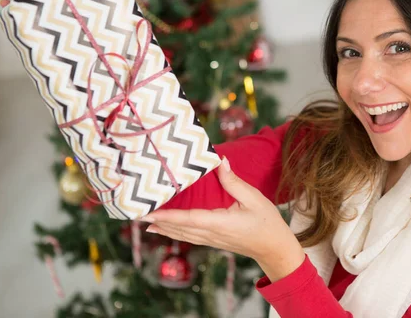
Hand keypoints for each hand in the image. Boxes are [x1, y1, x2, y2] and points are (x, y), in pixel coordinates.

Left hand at [142, 157, 305, 281]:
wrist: (274, 249)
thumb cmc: (267, 223)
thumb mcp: (254, 199)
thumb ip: (234, 182)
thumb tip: (220, 162)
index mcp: (220, 223)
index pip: (188, 219)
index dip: (167, 216)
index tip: (149, 213)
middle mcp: (211, 234)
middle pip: (179, 228)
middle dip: (157, 221)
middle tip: (135, 212)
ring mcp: (211, 240)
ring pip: (182, 234)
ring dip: (162, 227)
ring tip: (143, 220)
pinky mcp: (213, 241)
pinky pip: (188, 236)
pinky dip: (173, 231)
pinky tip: (164, 229)